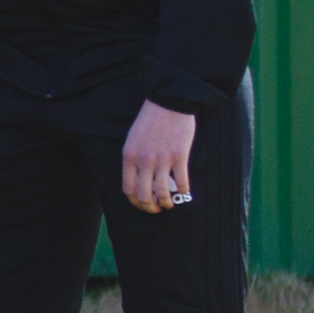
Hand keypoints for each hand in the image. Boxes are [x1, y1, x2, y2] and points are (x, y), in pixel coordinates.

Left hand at [121, 100, 198, 214]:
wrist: (168, 102)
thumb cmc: (150, 120)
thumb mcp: (133, 140)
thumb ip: (134, 159)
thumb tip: (139, 180)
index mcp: (129, 157)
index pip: (128, 189)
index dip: (136, 202)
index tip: (143, 205)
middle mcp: (144, 161)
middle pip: (144, 195)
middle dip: (151, 208)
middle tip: (157, 210)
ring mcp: (162, 160)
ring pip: (163, 192)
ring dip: (167, 204)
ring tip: (170, 205)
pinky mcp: (179, 156)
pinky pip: (182, 182)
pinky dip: (184, 192)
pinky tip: (186, 193)